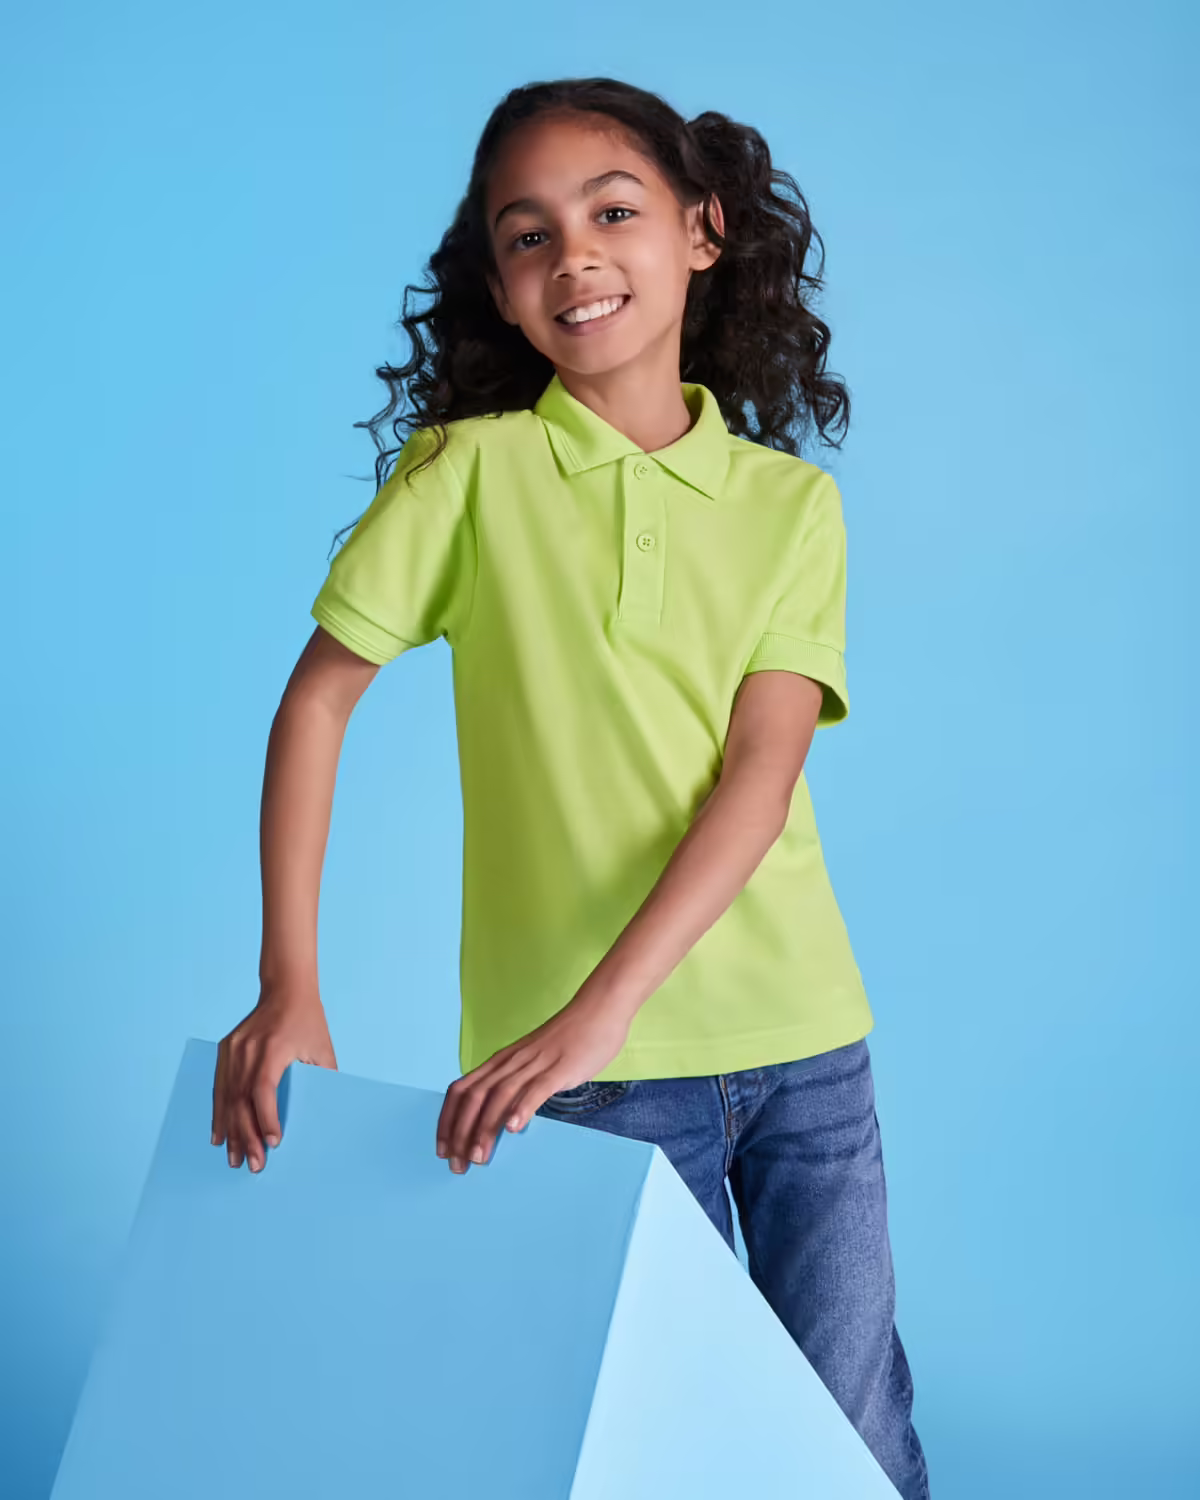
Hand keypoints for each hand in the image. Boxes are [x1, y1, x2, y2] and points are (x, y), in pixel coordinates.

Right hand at [211, 981, 336, 1171]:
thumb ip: (323, 1079)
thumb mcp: (323, 1049)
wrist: (285, 988)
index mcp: (273, 1047)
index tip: (273, 1143)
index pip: (263, 1089)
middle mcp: (248, 1049)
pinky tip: (219, 1136)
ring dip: (230, 1131)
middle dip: (246, 1136)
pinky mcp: (226, 1050)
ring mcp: (233, 1049)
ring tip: (233, 1159)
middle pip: (241, 1099)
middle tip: (253, 1165)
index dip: (266, 1117)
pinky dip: (219, 1113)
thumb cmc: (308, 1020)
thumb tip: (325, 1115)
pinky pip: (219, 1087)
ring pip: (227, 1097)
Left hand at [436, 993, 631, 1173]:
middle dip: (460, 1133)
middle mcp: (510, 1062)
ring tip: (479, 1157)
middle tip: (457, 1165)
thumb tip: (502, 1116)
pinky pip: (537, 1089)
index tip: (443, 1149)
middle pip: (474, 1097)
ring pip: (499, 1096)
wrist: (598, 1009)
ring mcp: (535, 1063)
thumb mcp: (531, 1061)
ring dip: (485, 1128)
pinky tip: (513, 1129)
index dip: (447, 1121)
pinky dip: (522, 1108)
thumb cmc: (568, 1038)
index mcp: (501, 1061)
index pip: (461, 1090)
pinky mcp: (560, 1067)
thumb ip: (516, 1085)